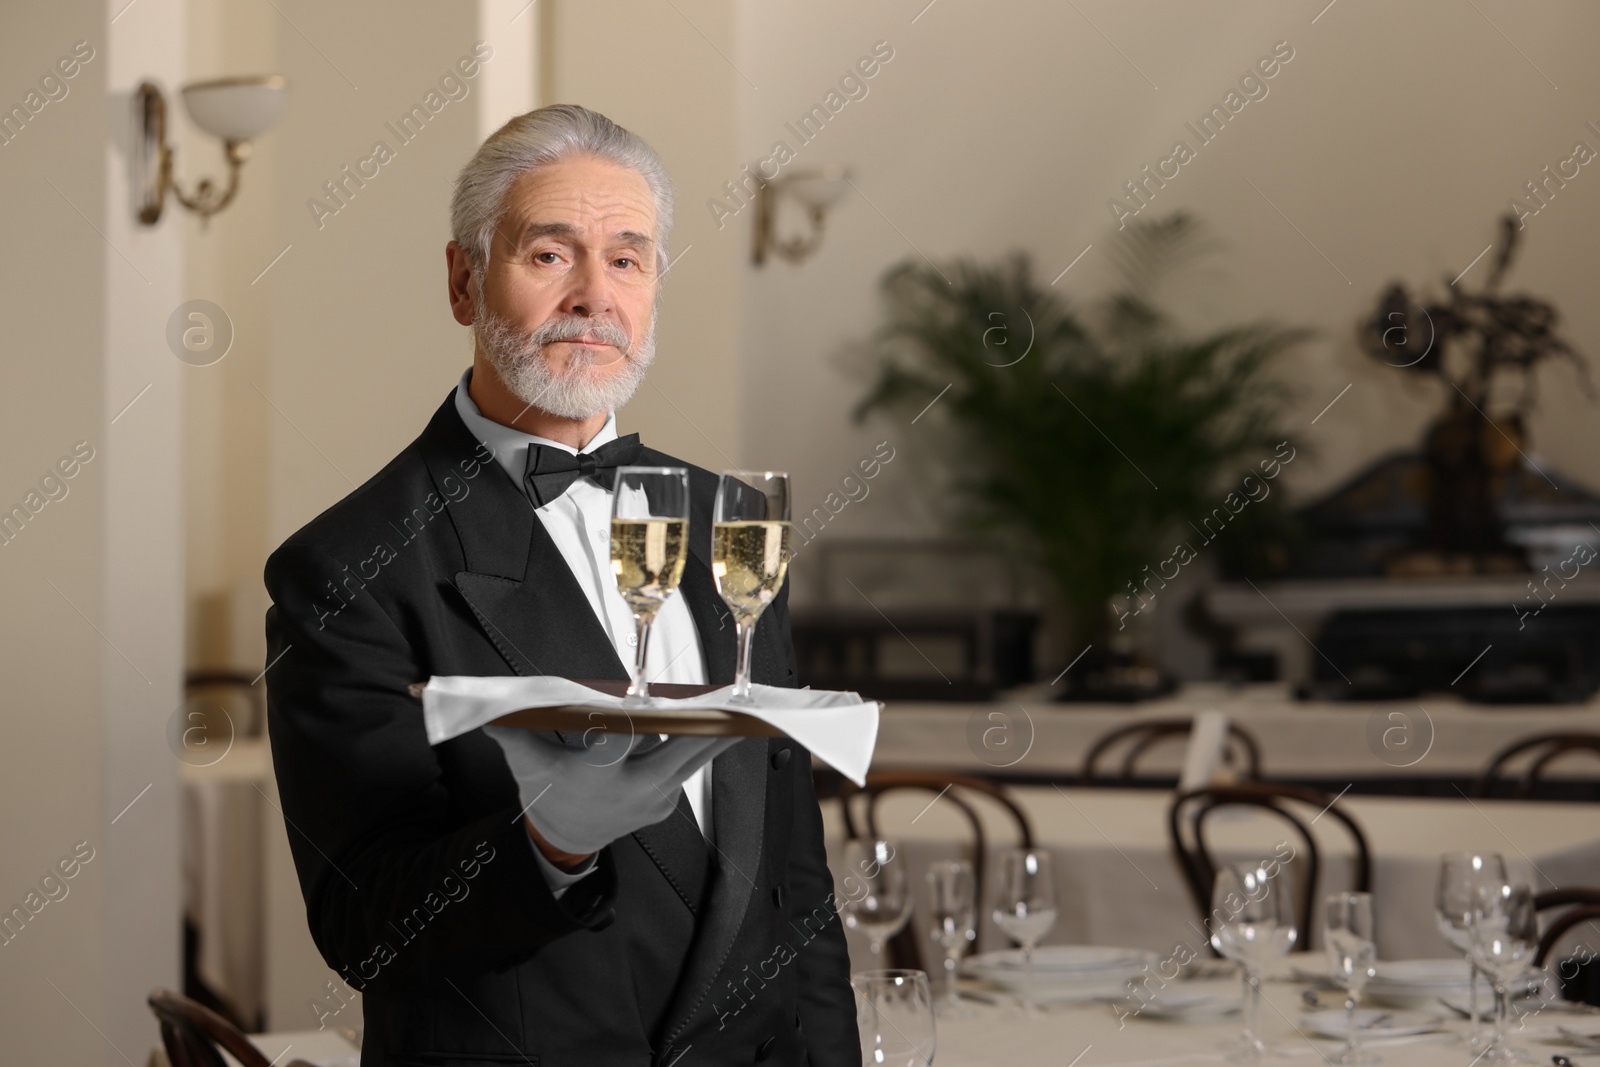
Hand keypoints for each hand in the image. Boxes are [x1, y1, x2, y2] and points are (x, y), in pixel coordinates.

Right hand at [483, 726, 738, 856]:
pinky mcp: (668, 800)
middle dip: (708, 729)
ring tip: (747, 709)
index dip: (637, 721)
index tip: (656, 700)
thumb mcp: (528, 765)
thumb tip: (485, 712)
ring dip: (719, 735)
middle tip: (735, 705)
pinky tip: (723, 723)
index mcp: (599, 775)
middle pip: (679, 753)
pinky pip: (688, 768)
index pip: (621, 742)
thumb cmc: (548, 793)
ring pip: (694, 759)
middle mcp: (634, 788)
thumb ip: (513, 735)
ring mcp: (656, 798)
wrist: (568, 839)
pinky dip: (702, 745)